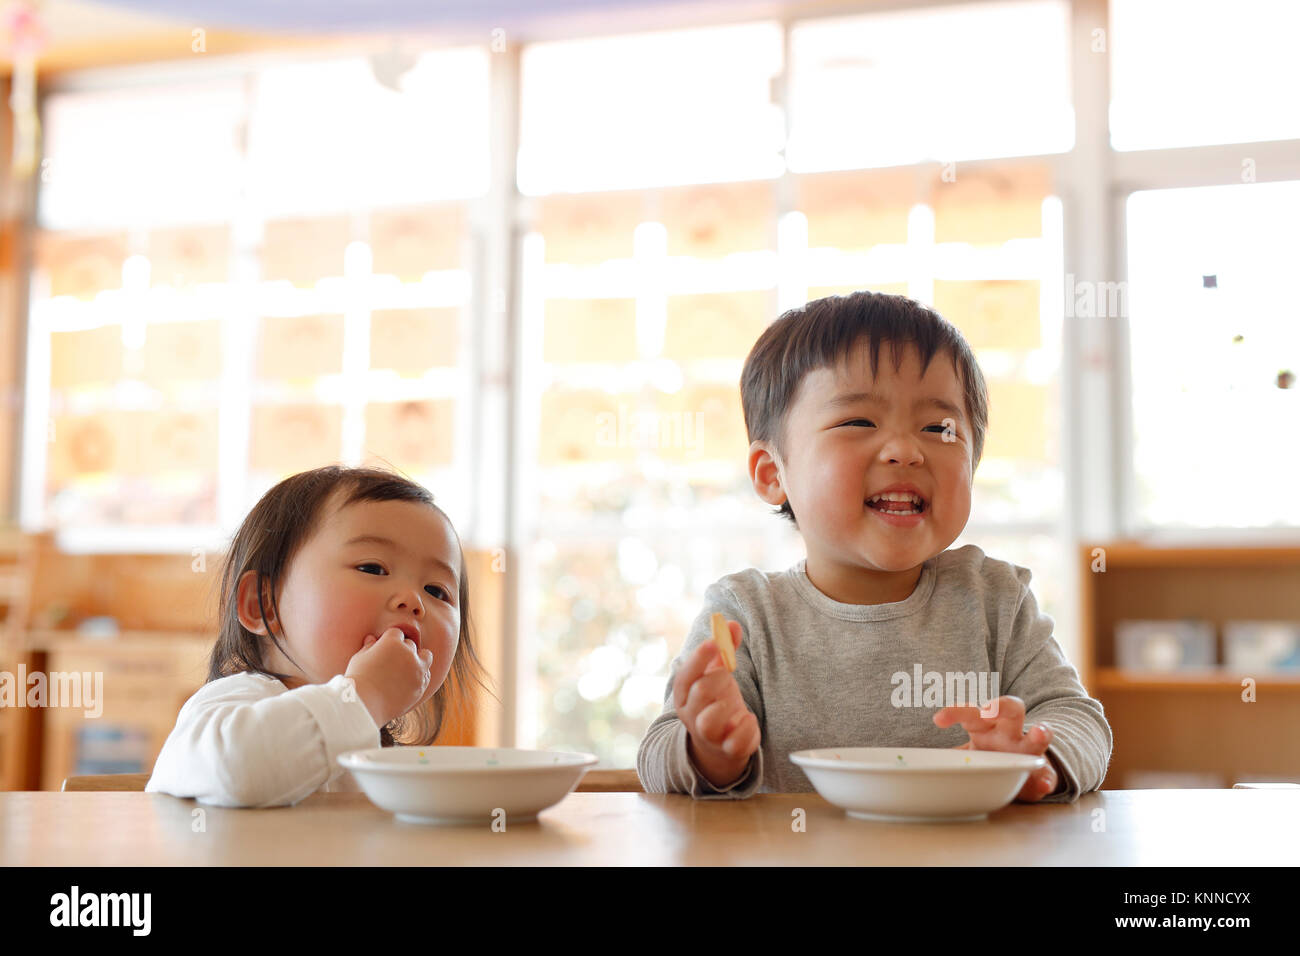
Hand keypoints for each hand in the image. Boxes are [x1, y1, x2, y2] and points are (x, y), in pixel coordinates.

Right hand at [345, 627, 434, 728]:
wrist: (365, 705)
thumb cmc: (358, 680)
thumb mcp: (359, 659)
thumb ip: (368, 647)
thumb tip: (371, 638)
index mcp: (392, 641)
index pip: (396, 633)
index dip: (389, 641)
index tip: (384, 649)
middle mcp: (408, 652)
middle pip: (410, 644)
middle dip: (402, 650)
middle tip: (391, 661)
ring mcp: (417, 669)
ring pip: (425, 656)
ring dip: (418, 659)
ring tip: (407, 667)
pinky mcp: (421, 685)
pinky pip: (426, 675)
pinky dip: (421, 675)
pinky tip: (410, 680)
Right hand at [673, 619, 759, 787]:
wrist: (719, 742)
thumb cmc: (716, 700)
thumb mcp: (718, 674)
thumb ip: (725, 650)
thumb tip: (732, 624)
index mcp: (684, 694)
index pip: (686, 675)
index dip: (699, 657)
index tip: (715, 641)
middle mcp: (692, 715)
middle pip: (699, 693)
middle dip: (717, 677)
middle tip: (728, 671)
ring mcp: (709, 735)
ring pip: (708, 722)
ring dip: (725, 706)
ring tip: (734, 701)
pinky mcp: (729, 750)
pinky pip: (735, 743)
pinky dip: (745, 729)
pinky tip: (748, 719)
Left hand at [932, 695, 1058, 801]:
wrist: (1025, 767)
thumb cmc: (991, 754)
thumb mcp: (970, 751)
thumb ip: (949, 755)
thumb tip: (914, 763)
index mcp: (986, 726)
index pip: (971, 712)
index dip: (955, 712)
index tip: (938, 720)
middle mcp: (1008, 732)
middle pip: (1009, 708)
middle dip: (1000, 706)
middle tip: (989, 710)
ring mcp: (1027, 750)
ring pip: (1037, 736)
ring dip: (1039, 734)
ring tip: (1040, 732)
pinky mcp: (1042, 771)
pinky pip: (1048, 774)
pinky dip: (1047, 778)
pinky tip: (1045, 783)